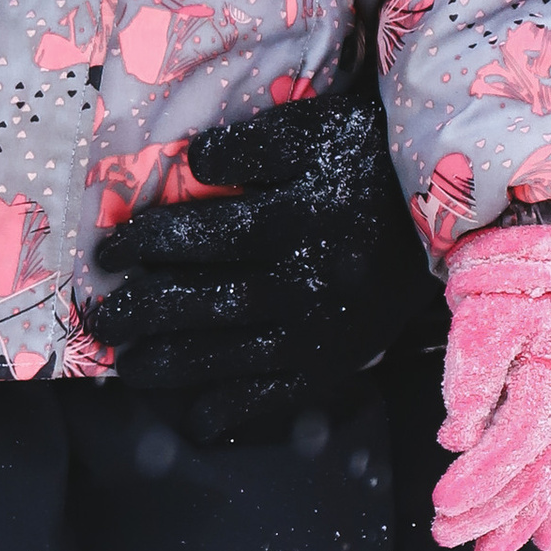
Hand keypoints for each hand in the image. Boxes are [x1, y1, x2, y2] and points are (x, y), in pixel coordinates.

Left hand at [82, 79, 438, 443]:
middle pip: (210, 300)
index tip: (109, 251)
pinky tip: (198, 421)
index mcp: (298, 217)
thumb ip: (253, 144)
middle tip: (100, 319)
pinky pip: (281, 393)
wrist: (451, 209)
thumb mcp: (316, 129)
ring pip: (235, 352)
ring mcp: (321, 327)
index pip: (207, 235)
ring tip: (130, 369)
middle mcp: (307, 279)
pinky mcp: (337, 358)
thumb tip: (193, 166)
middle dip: (145, 312)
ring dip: (174, 363)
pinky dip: (237, 410)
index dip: (151, 243)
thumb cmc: (370, 157)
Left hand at [430, 219, 550, 550]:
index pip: (515, 444)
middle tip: (442, 534)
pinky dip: (546, 509)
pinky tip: (539, 544)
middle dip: (487, 513)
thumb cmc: (507, 297)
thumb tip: (458, 441)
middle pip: (530, 476)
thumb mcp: (482, 328)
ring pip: (543, 484)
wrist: (540, 272)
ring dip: (511, 523)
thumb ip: (472, 386)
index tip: (440, 501)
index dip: (480, 478)